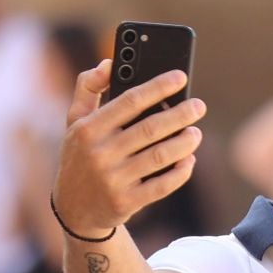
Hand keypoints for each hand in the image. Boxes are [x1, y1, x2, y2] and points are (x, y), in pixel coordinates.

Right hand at [53, 64, 206, 237]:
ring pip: (160, 156)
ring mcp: (113, 179)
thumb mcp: (74, 121)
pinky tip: (189, 160)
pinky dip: (180, 172)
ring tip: (196, 133)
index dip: (158, 87)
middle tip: (199, 106)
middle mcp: (100, 153)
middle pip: (150, 128)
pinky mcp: (126, 202)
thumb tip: (109, 63)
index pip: (129, 101)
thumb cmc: (81, 156)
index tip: (180, 77)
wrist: (73, 209)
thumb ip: (88, 87)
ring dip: (184, 143)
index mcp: (88, 128)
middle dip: (180, 115)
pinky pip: (161, 185)